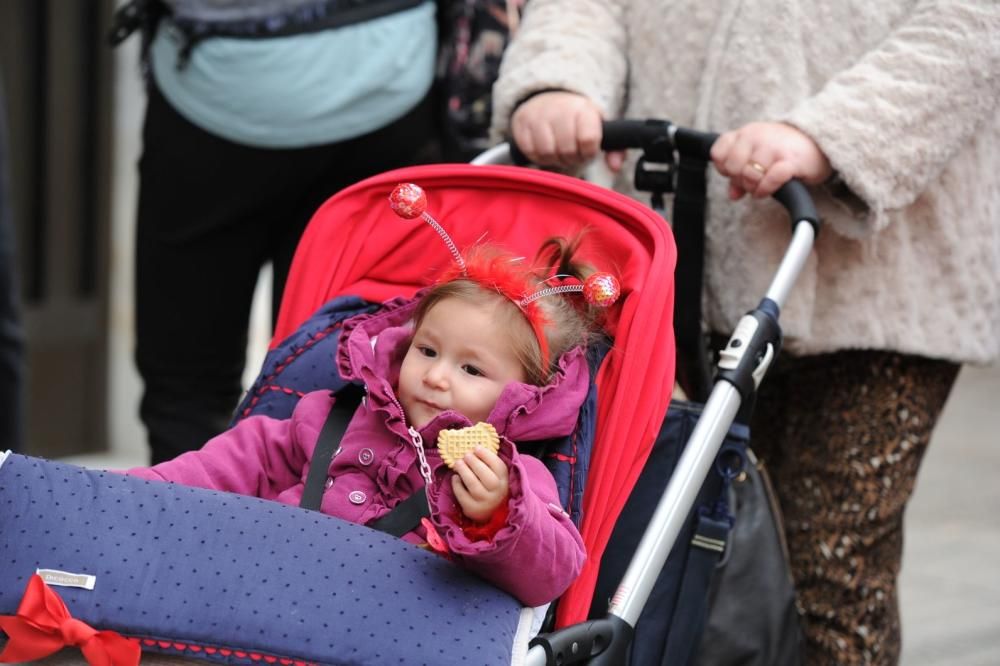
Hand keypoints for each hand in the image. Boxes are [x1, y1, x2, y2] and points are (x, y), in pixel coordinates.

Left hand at [451, 446, 508, 521]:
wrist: (491, 512)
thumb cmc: (491, 487)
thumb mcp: (496, 475)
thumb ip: (489, 463)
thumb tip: (475, 446)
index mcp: (504, 480)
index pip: (498, 466)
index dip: (487, 455)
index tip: (476, 447)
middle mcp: (497, 492)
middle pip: (486, 476)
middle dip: (474, 463)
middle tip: (466, 455)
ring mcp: (485, 502)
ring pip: (474, 486)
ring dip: (464, 472)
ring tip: (457, 463)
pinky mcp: (473, 509)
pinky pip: (463, 496)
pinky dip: (457, 485)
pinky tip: (455, 478)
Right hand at [511, 91, 624, 171]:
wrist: (547, 99)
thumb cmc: (577, 121)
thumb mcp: (599, 128)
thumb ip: (614, 149)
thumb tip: (615, 167)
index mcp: (584, 109)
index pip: (588, 140)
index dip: (588, 153)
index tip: (586, 150)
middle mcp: (560, 108)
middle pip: (567, 150)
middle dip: (571, 158)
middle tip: (571, 154)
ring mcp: (539, 115)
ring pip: (547, 152)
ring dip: (554, 160)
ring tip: (558, 153)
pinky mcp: (522, 122)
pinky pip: (530, 151)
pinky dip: (538, 157)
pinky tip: (545, 150)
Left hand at [710, 122, 832, 199]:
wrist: (820, 142)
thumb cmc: (785, 151)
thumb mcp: (759, 156)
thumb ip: (742, 173)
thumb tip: (733, 194)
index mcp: (746, 132)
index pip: (718, 152)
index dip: (723, 168)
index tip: (735, 172)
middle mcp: (757, 136)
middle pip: (733, 167)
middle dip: (740, 180)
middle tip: (751, 182)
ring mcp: (774, 148)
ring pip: (750, 175)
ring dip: (753, 187)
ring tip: (762, 186)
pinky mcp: (790, 161)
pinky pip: (770, 180)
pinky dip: (765, 189)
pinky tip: (767, 190)